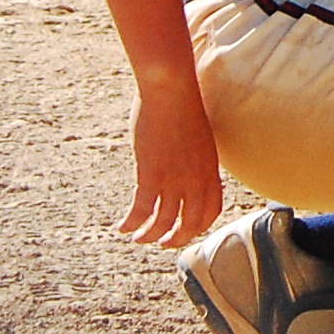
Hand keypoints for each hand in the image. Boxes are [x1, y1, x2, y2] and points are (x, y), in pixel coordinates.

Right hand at [116, 77, 224, 245]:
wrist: (171, 90)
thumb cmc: (183, 106)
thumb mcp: (200, 138)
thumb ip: (198, 159)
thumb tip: (190, 170)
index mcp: (210, 169)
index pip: (212, 211)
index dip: (199, 226)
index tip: (185, 230)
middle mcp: (196, 179)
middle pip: (190, 224)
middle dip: (175, 239)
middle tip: (161, 243)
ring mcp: (174, 178)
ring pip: (164, 223)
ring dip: (150, 236)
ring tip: (139, 239)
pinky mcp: (150, 174)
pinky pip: (141, 210)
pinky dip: (131, 223)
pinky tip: (122, 227)